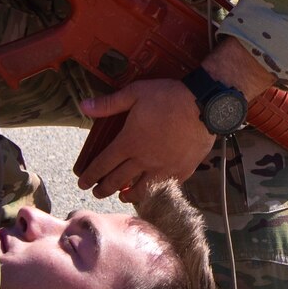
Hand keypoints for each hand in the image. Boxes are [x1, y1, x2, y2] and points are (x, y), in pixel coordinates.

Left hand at [75, 79, 215, 198]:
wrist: (204, 105)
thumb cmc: (169, 97)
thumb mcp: (135, 93)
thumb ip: (108, 103)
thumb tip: (83, 106)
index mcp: (129, 142)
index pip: (102, 165)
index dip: (90, 176)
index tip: (82, 183)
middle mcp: (143, 160)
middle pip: (117, 181)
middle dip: (103, 189)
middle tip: (96, 192)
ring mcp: (163, 169)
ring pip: (140, 190)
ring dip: (127, 195)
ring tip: (122, 195)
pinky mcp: (181, 171)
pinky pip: (163, 188)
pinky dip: (153, 192)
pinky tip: (150, 191)